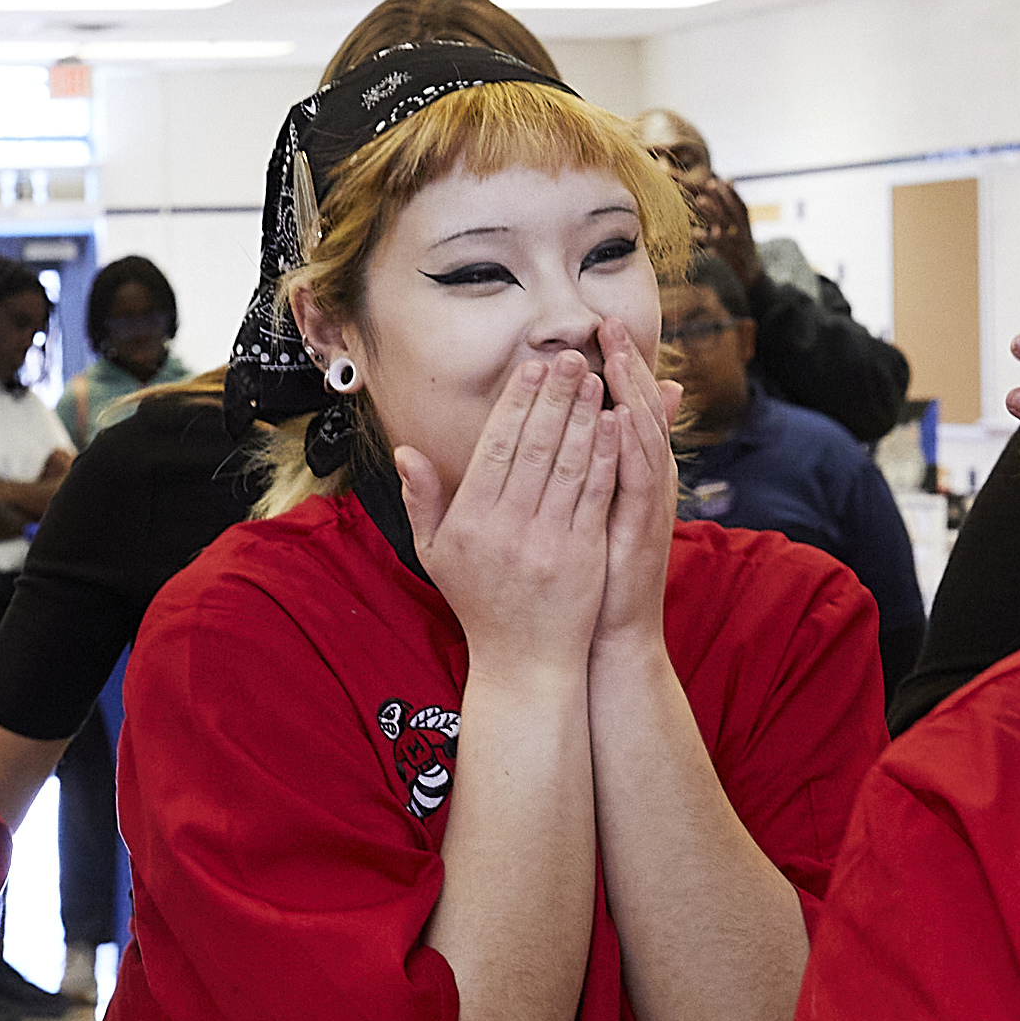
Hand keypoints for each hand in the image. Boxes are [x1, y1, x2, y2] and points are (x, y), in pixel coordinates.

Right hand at [398, 353, 614, 675]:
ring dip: (583, 416)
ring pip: (566, 465)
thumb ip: (422, 501)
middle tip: (570, 357)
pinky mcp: (582, 554)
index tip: (532, 368)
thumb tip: (406, 452)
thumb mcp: (435, 556)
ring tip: (595, 379)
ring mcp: (547, 542)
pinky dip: (604, 456)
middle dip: (554, 397)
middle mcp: (506, 529)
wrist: (525, 664)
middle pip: (533, 447)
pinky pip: (594, 495)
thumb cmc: (480, 604)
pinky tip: (614, 425)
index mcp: (469, 523)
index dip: (516, 404)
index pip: (495, 448)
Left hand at [592, 322, 685, 653]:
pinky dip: (633, 447)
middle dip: (627, 366)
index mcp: (628, 478)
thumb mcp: (581, 515)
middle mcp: (646, 485)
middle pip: (641, 413)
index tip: (596, 329)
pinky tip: (621, 417)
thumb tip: (564, 435)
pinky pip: (640, 481)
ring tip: (617, 356)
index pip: (624, 412)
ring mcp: (648, 507)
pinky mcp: (642, 531)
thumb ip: (579, 472)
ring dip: (632, 396)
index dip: (616, 370)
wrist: (607, 637)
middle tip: (609, 322)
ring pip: (645, 439)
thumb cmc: (586, 577)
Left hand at [683, 173, 761, 296]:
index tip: (723, 180)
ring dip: (711, 212)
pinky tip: (694, 232)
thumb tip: (729, 181)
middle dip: (722, 197)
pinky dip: (706, 237)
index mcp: (745, 223)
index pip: (739, 204)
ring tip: (698, 201)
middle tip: (710, 183)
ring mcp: (737, 242)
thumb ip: (731, 206)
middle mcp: (744, 230)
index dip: (732, 192)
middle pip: (732, 210)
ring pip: (724, 224)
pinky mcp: (731, 254)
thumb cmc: (739, 247)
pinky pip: (716, 244)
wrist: (750, 273)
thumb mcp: (739, 226)